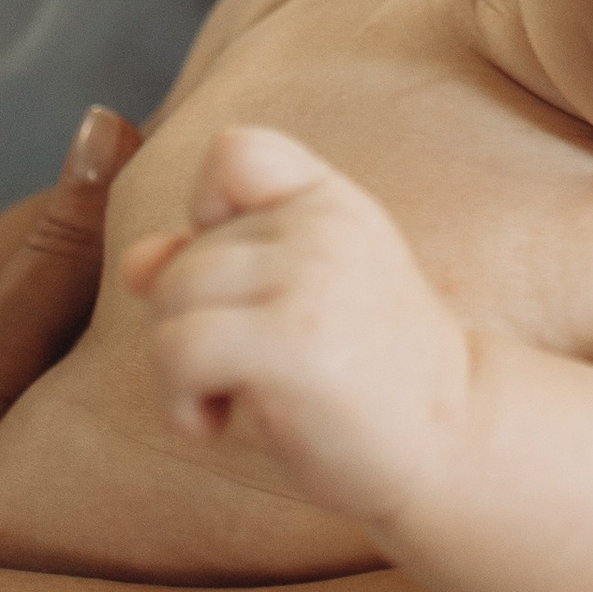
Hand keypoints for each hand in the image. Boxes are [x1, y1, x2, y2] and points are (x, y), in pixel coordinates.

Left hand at [124, 126, 466, 530]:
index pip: (236, 152)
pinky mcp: (290, 342)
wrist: (455, 440)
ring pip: (171, 297)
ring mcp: (309, 278)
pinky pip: (176, 350)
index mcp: (331, 202)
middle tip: (248, 370)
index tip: (246, 279)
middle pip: (184, 254)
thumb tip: (137, 261)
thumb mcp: (300, 296)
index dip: (212, 212)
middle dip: (193, 322)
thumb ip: (221, 265)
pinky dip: (180, 399)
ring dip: (180, 364)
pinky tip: (220, 422)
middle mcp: (322, 225)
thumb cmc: (370, 374)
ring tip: (232, 395)